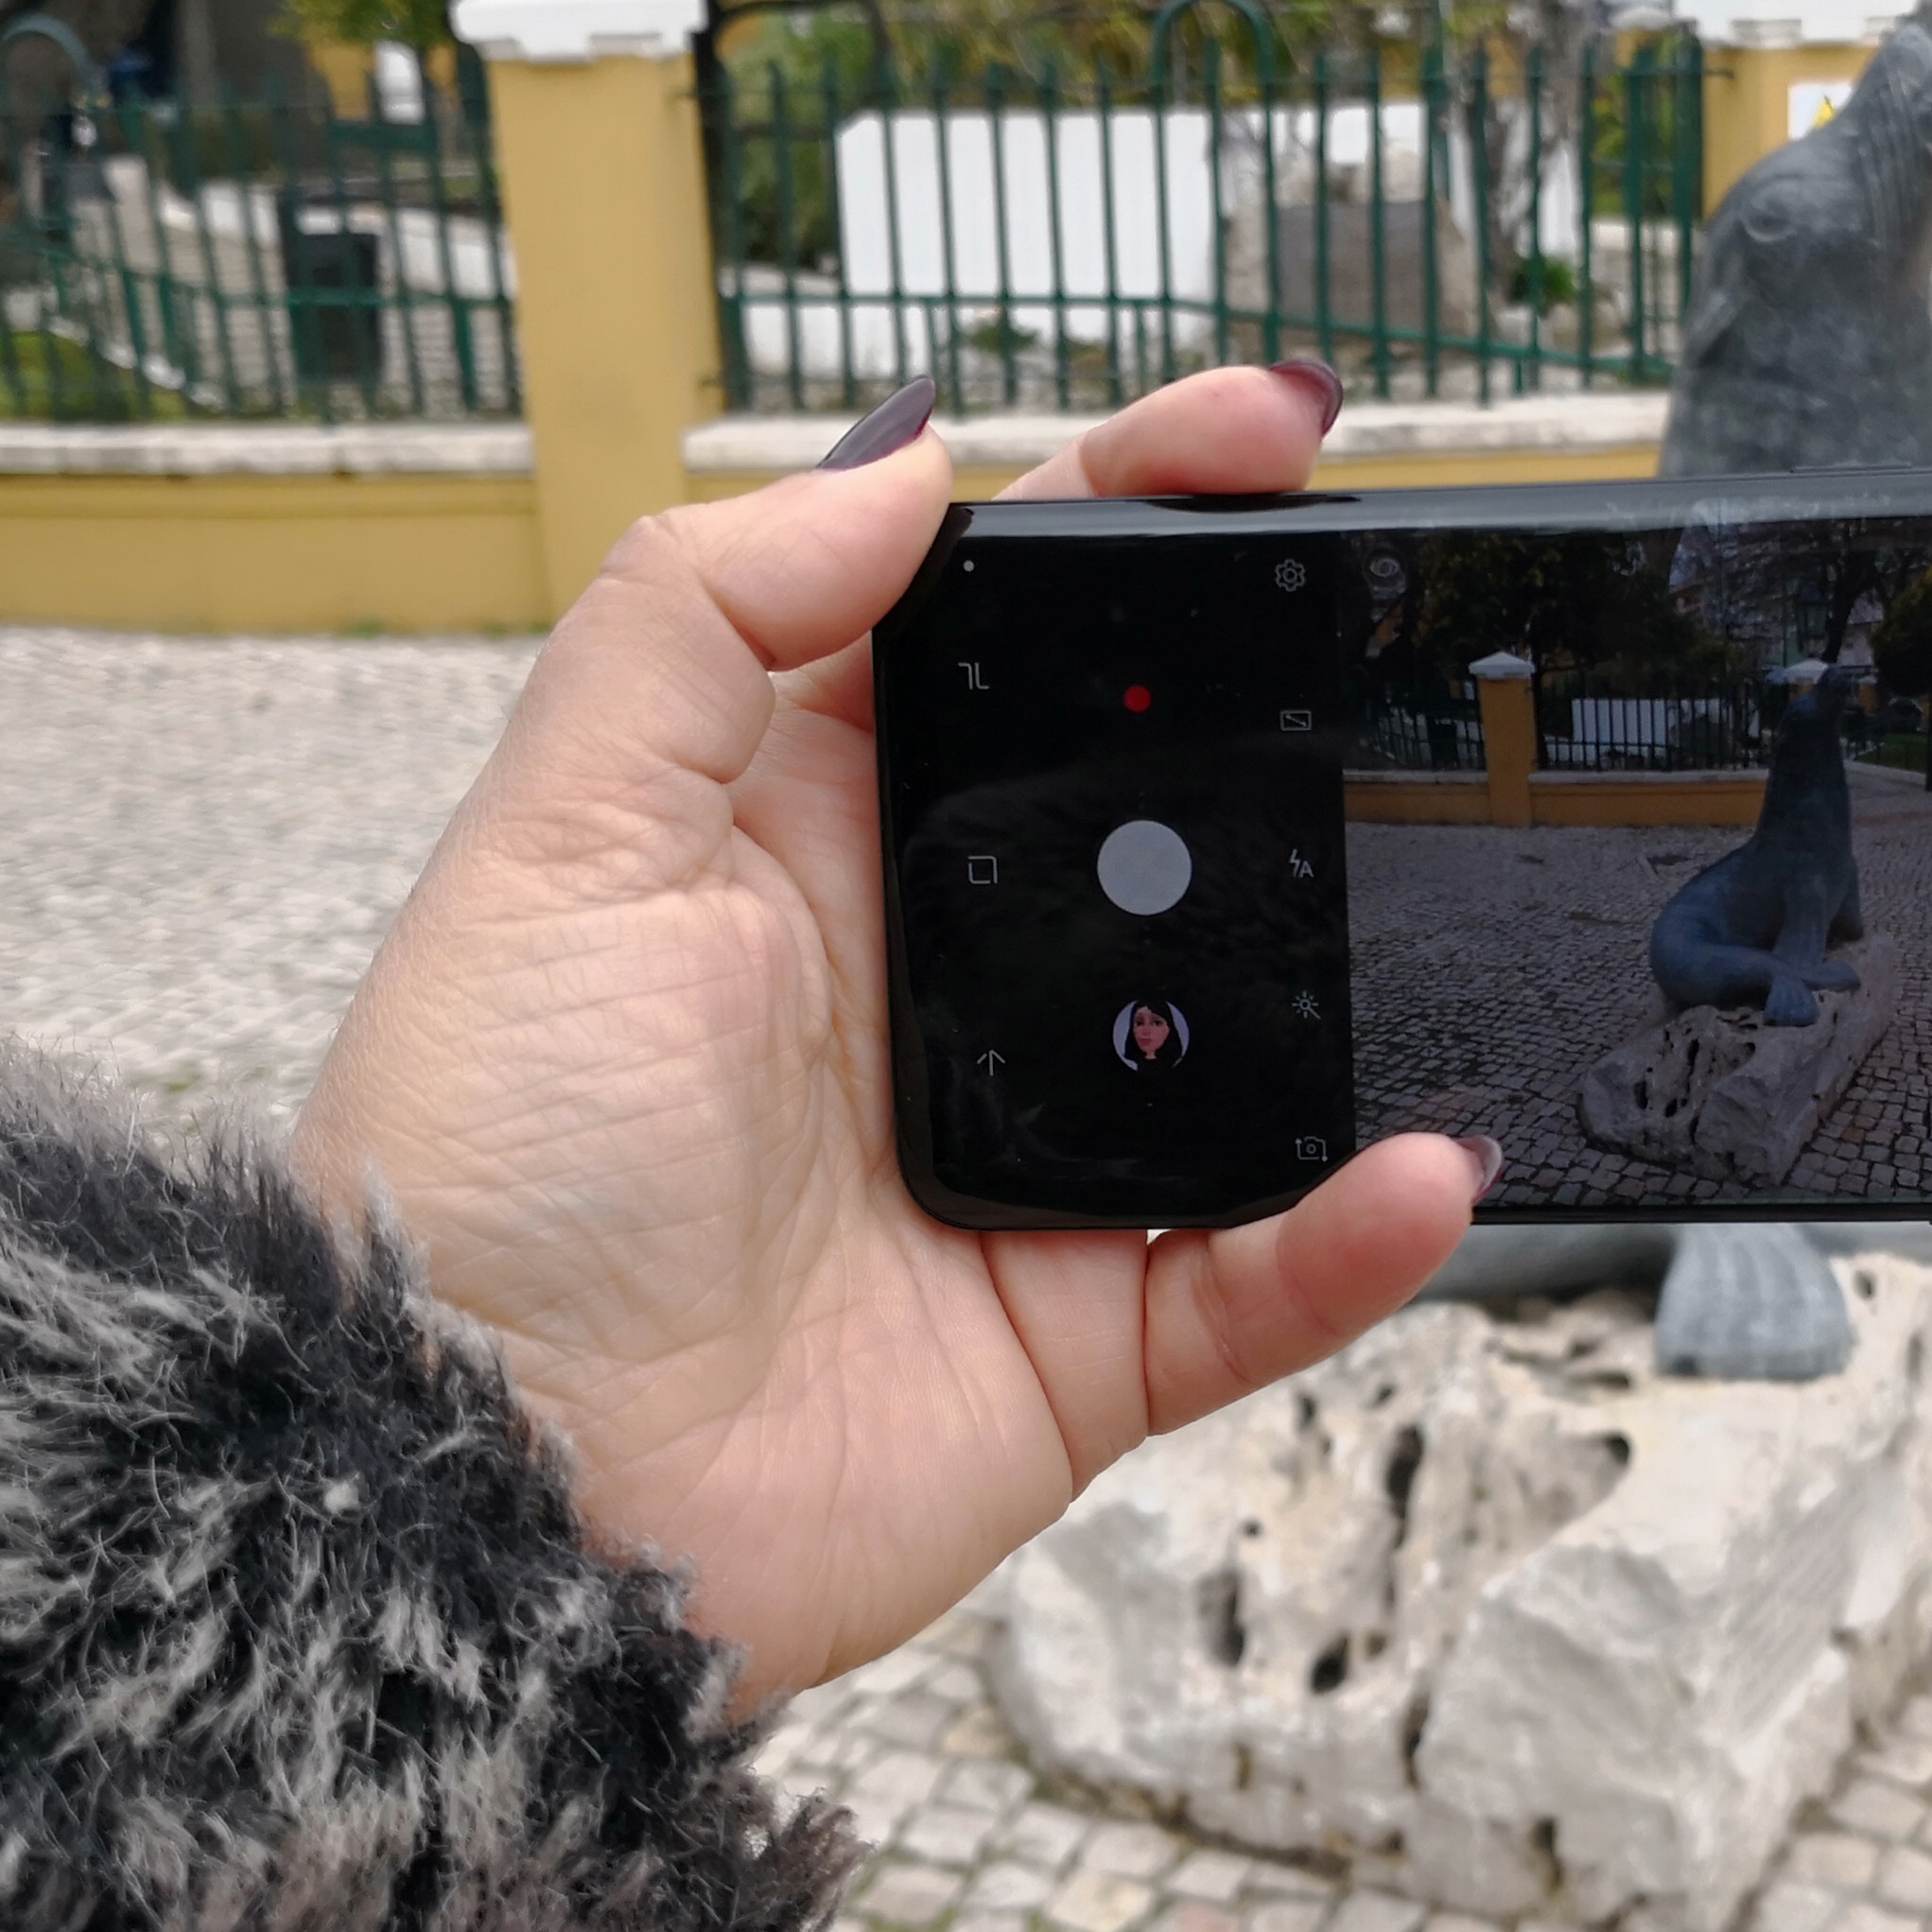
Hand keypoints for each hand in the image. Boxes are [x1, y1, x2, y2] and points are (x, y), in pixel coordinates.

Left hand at [293, 370, 1487, 1701]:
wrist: (484, 1497)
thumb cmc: (480, 1168)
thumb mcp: (556, 843)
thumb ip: (710, 621)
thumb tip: (907, 456)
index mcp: (811, 828)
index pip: (1008, 628)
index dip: (1137, 512)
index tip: (1270, 433)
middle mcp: (940, 976)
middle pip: (1161, 808)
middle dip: (1291, 715)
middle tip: (1410, 632)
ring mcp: (1030, 1156)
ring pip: (1249, 1038)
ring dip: (1357, 975)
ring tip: (1451, 881)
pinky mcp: (1082, 1335)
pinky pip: (1260, 1274)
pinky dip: (1349, 1233)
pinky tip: (1421, 1165)